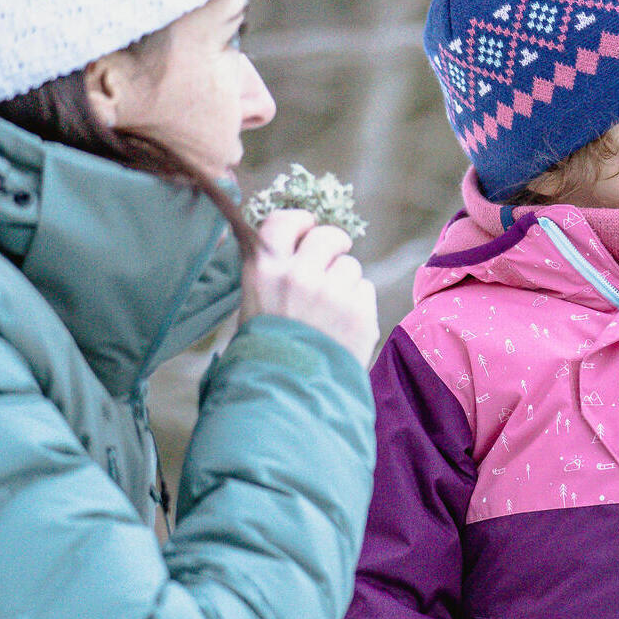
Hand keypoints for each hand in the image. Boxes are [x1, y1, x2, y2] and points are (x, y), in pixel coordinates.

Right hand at [240, 209, 379, 366]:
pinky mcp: (360, 312)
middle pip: (327, 235)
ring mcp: (333, 293)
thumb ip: (272, 273)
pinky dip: (358, 304)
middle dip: (333, 243)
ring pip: (349, 265)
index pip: (284, 221)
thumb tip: (294, 246)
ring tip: (331, 311)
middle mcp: (299, 275)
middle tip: (333, 257)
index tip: (307, 225)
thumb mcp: (252, 307)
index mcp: (264, 270)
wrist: (289, 398)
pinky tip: (343, 326)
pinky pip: (365, 290)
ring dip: (344, 281)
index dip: (299, 220)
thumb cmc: (264, 355)